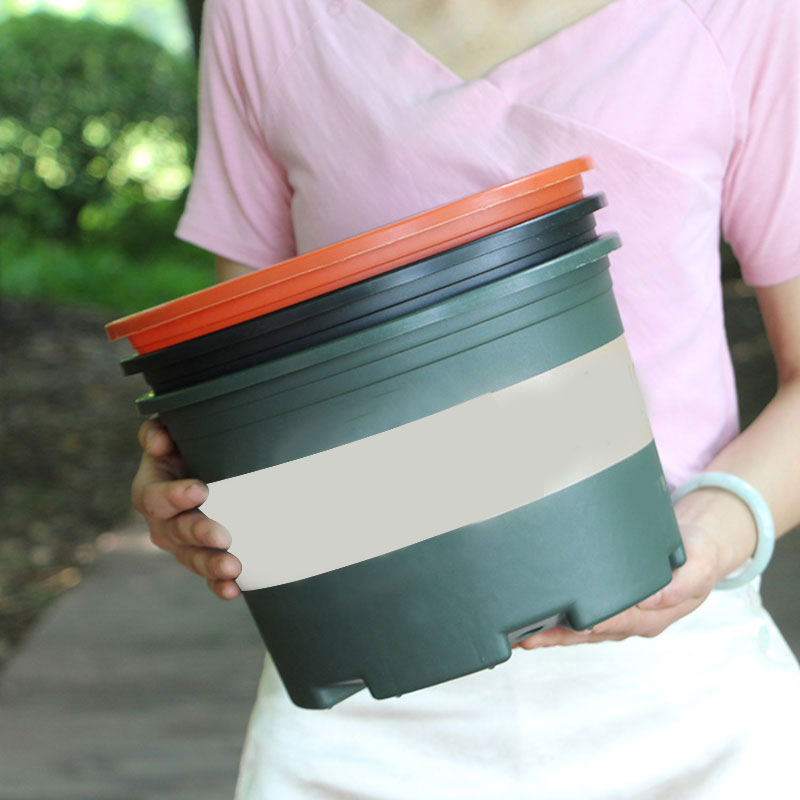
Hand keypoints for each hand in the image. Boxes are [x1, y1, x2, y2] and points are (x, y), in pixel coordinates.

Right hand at [131, 419, 242, 599]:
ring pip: (192, 558)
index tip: (199, 491)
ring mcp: (182, 544)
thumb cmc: (185, 448)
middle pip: (176, 532)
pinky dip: (219, 585)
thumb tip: (158, 441)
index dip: (175, 496)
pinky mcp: (201, 557)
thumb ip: (158, 431)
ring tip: (232, 567)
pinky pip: (207, 576)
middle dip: (198, 534)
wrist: (201, 468)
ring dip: (210, 565)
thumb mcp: (171, 433)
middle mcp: (163, 522)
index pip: (156, 497)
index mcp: (152, 490)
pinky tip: (234, 590)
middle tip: (222, 535)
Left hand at [512, 517, 729, 650]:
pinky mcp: (607, 602)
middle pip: (589, 633)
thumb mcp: (701, 563)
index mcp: (653, 616)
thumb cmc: (698, 554)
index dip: (594, 625)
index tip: (571, 626)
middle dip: (558, 636)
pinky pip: (578, 615)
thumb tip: (656, 599)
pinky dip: (555, 619)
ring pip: (579, 629)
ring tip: (519, 635)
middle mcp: (631, 621)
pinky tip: (532, 618)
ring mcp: (618, 615)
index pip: (618, 623)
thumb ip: (685, 582)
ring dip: (550, 632)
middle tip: (527, 637)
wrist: (696, 545)